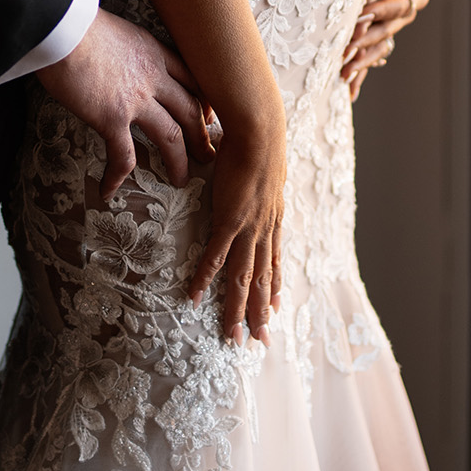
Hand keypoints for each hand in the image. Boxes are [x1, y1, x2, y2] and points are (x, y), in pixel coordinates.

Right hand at [38, 8, 214, 198]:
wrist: (62, 25)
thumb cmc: (76, 21)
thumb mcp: (114, 27)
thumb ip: (122, 45)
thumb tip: (111, 54)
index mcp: (153, 51)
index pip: (191, 78)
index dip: (203, 100)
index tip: (207, 115)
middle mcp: (152, 76)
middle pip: (190, 110)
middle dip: (202, 135)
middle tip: (207, 153)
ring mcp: (136, 99)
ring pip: (170, 137)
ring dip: (178, 161)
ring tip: (180, 179)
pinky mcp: (112, 118)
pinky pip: (122, 156)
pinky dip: (117, 176)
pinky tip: (109, 190)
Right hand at [187, 99, 286, 345]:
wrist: (261, 128)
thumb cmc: (260, 138)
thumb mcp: (264, 167)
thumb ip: (257, 180)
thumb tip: (248, 176)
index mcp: (273, 218)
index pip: (275, 261)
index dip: (274, 287)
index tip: (275, 310)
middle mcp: (265, 229)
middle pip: (262, 279)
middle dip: (260, 313)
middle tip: (260, 342)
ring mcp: (248, 228)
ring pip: (243, 278)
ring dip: (237, 310)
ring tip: (234, 337)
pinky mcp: (229, 220)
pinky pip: (215, 257)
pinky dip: (205, 279)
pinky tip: (195, 298)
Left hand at [342, 0, 429, 100]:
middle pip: (398, 15)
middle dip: (375, 28)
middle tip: (353, 37)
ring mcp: (387, 3)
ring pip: (385, 34)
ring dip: (368, 52)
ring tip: (347, 66)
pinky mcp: (369, 16)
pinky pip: (370, 45)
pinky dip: (361, 65)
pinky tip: (349, 87)